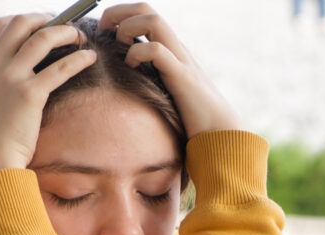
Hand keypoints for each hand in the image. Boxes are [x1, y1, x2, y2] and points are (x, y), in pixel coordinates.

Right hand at [0, 14, 97, 187]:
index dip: (18, 20)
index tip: (35, 23)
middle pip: (20, 24)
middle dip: (44, 19)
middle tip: (61, 24)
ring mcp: (10, 77)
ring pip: (42, 38)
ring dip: (64, 32)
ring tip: (78, 35)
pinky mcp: (30, 93)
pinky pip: (60, 67)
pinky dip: (78, 58)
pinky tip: (89, 57)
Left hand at [98, 4, 241, 137]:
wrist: (221, 133)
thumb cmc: (193, 117)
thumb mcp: (166, 90)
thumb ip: (151, 78)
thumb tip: (125, 81)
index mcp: (171, 49)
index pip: (144, 14)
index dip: (120, 14)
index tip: (104, 31)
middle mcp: (176, 47)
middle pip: (146, 8)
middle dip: (118, 13)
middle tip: (103, 31)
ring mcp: (181, 59)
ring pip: (153, 20)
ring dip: (128, 27)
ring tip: (120, 47)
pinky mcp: (182, 76)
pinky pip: (156, 50)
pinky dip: (137, 53)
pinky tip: (132, 67)